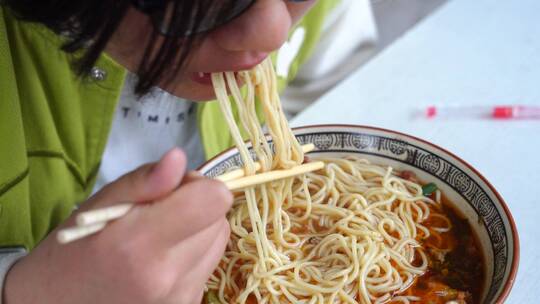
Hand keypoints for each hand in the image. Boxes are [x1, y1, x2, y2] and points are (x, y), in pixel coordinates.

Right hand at [3, 149, 231, 303]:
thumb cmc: (73, 251)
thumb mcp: (100, 206)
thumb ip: (144, 181)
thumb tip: (179, 158)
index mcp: (140, 244)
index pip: (213, 200)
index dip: (197, 185)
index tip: (172, 189)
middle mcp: (166, 276)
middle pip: (219, 220)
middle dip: (197, 208)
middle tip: (159, 214)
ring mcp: (179, 298)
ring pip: (218, 243)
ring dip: (198, 232)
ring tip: (159, 238)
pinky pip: (208, 266)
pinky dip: (193, 256)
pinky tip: (162, 261)